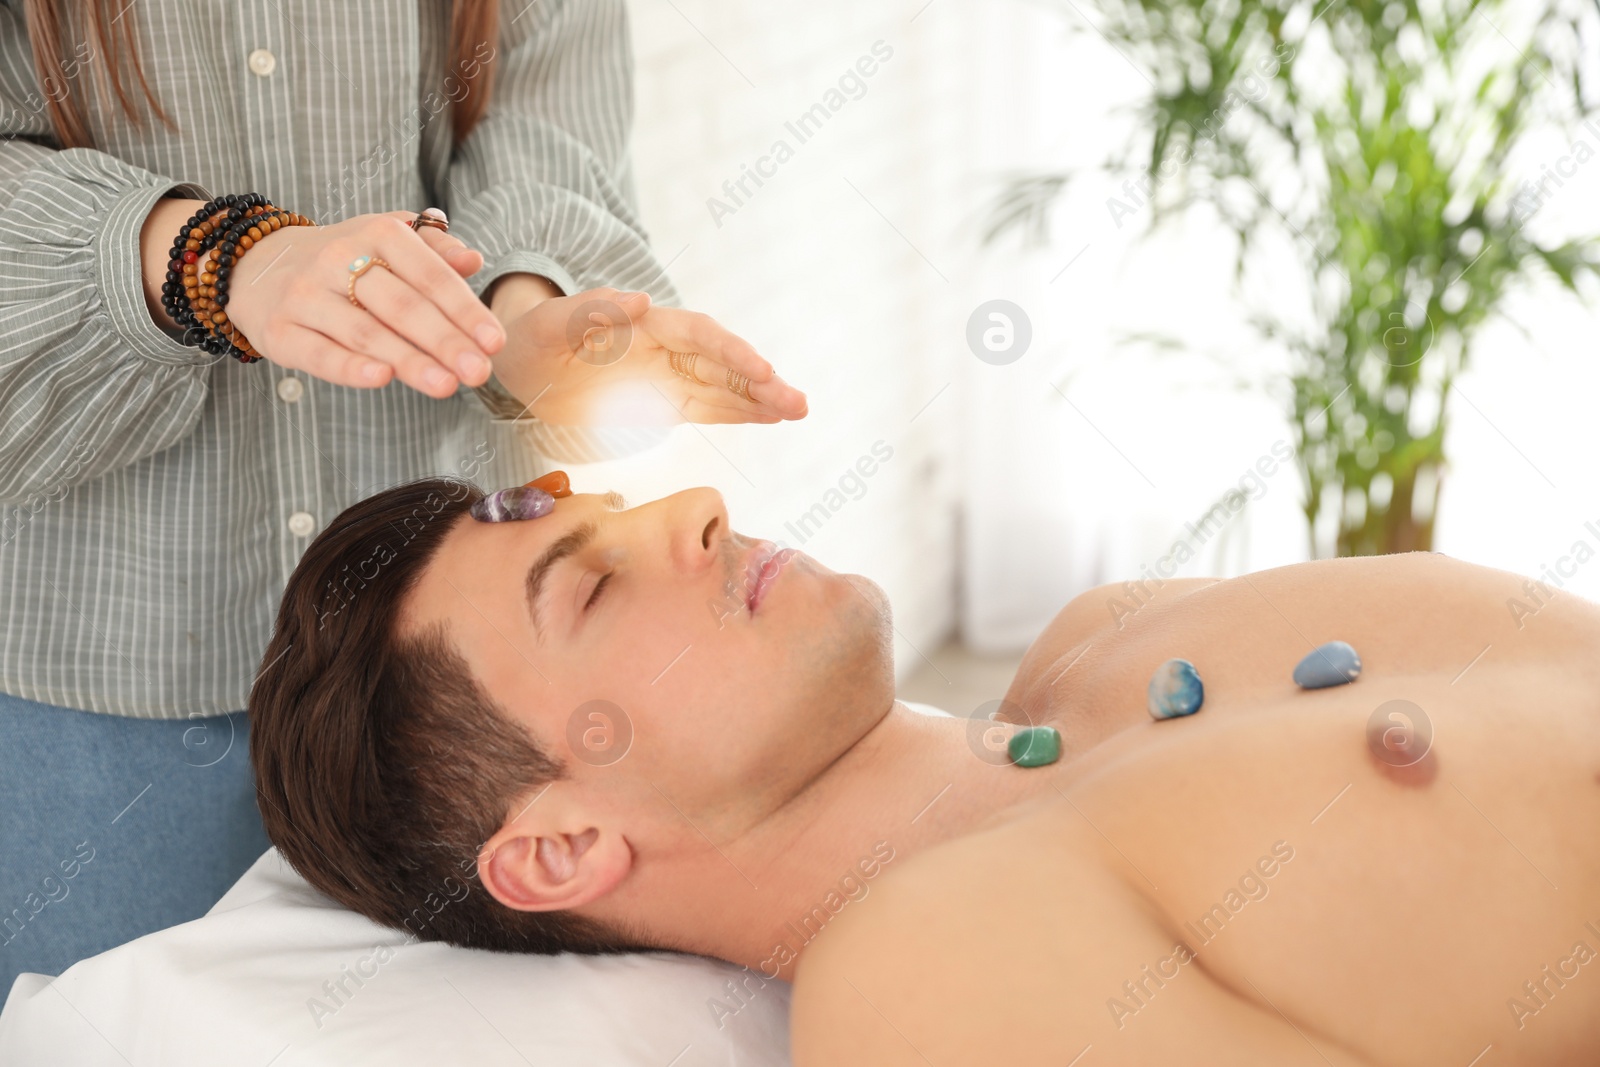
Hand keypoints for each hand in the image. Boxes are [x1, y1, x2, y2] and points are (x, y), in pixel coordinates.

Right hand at [220, 210, 505, 397]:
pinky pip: (319, 353)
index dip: (464, 309)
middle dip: (446, 341)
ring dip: (410, 361)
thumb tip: (474, 260)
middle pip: (402, 306)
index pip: (429, 275)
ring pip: (366, 332)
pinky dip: (350, 367)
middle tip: (480, 372)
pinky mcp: (279, 331)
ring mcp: (305, 296)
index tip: (495, 342)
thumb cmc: (344, 258)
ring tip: (447, 385)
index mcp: (376, 233)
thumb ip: (434, 250)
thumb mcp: (388, 240)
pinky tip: (382, 379)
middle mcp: (337, 259)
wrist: (255, 263)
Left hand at [487, 287, 808, 425]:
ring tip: (799, 411)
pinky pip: (710, 407)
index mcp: (645, 324)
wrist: (524, 364)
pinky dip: (740, 414)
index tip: (762, 370)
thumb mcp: (552, 323)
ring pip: (724, 387)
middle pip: (723, 363)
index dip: (731, 352)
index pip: (699, 335)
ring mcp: (670, 376)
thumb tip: (643, 299)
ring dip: (761, 400)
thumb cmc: (535, 338)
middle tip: (799, 403)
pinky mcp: (666, 402)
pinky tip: (771, 419)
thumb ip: (593, 311)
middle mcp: (666, 348)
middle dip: (762, 382)